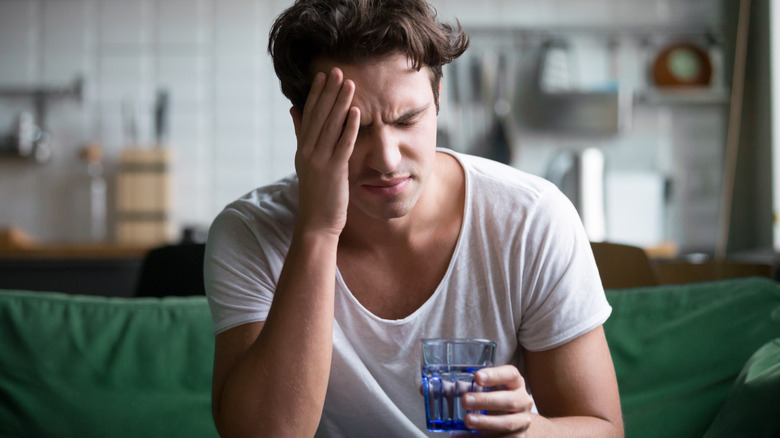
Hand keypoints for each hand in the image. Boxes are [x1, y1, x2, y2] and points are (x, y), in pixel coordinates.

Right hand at [290, 67, 360, 236]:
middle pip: (319, 116)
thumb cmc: (316, 195)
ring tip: (349, 84)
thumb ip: (302, 135)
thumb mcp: (306, 162)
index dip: (316, 95)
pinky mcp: (333, 171)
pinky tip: (356, 113)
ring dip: (340, 104)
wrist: (315, 223)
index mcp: (302, 149)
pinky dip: (349, 128)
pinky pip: (342, 145)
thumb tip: (294, 110)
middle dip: (329, 93)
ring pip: (330, 127)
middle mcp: (308, 152)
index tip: (324, 76)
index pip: (309, 116)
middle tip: (337, 71)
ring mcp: (319, 161)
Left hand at [454, 365, 533, 436]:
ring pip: (507, 423)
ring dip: (485, 422)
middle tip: (465, 400)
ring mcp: (521, 421)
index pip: (510, 374)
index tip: (477, 377)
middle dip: (486, 401)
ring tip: (467, 420)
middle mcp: (522, 401)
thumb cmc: (495, 400)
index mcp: (515, 383)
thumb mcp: (484, 390)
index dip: (495, 375)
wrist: (513, 421)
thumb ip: (464, 387)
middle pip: (509, 400)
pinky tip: (461, 435)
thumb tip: (434, 388)